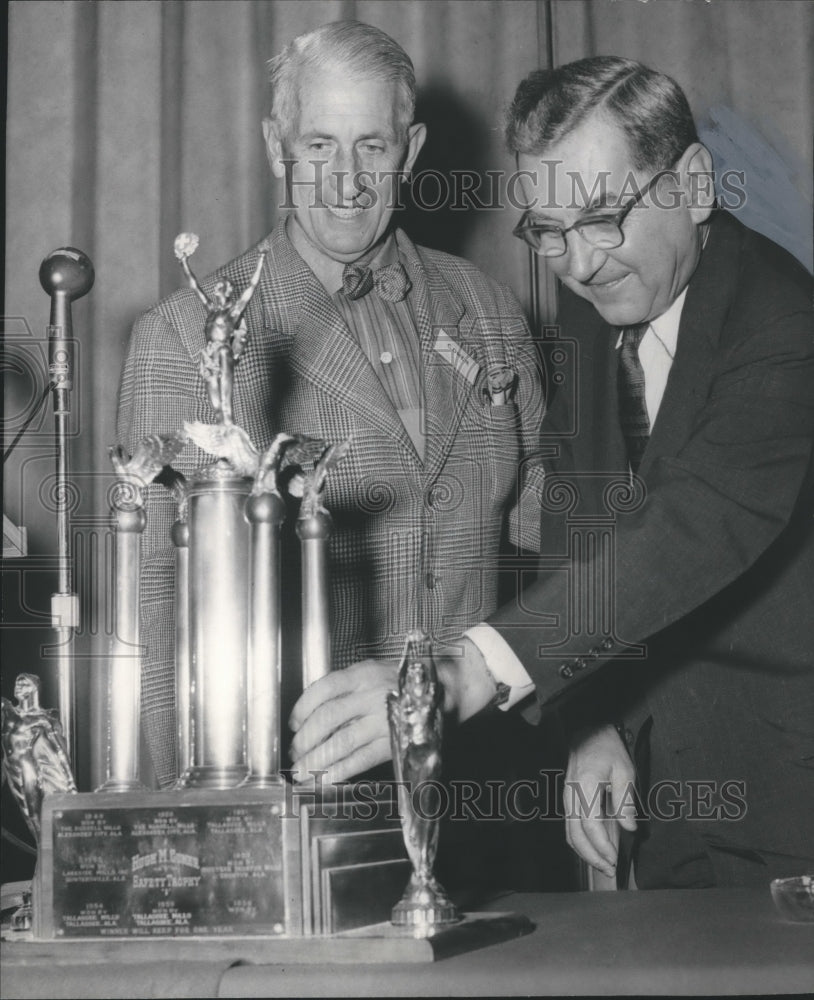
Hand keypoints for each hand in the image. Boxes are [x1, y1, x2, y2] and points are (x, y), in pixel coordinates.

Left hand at [288, 659, 398, 783]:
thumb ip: (346, 686)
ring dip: (316, 760)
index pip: (324, 688)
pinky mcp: (394, 743)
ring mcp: (383, 720)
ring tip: (301, 772)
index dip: (303, 707)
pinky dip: (340, 771)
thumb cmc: (401, 682)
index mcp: (364, 674)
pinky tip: (325, 780)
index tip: (293, 723)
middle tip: (295, 751)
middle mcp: (372, 695)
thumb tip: (312, 712)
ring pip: (342, 742)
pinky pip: (362, 759)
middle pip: (328, 717)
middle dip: (305, 738)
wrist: (442, 692)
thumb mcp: (373, 672)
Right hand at [564, 724, 637, 878]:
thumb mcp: (624, 770)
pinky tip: (595, 851)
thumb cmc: (606, 748)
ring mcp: (567, 798)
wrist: (588, 732)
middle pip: (575, 834)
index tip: (614, 858)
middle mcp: (571, 795)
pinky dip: (581, 843)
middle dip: (592, 857)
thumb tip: (629, 827)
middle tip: (610, 870)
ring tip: (604, 866)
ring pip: (570, 833)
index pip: (590, 824)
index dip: (601, 845)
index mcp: (585, 786)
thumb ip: (625, 800)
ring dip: (585, 853)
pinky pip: (570, 827)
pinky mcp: (569, 800)